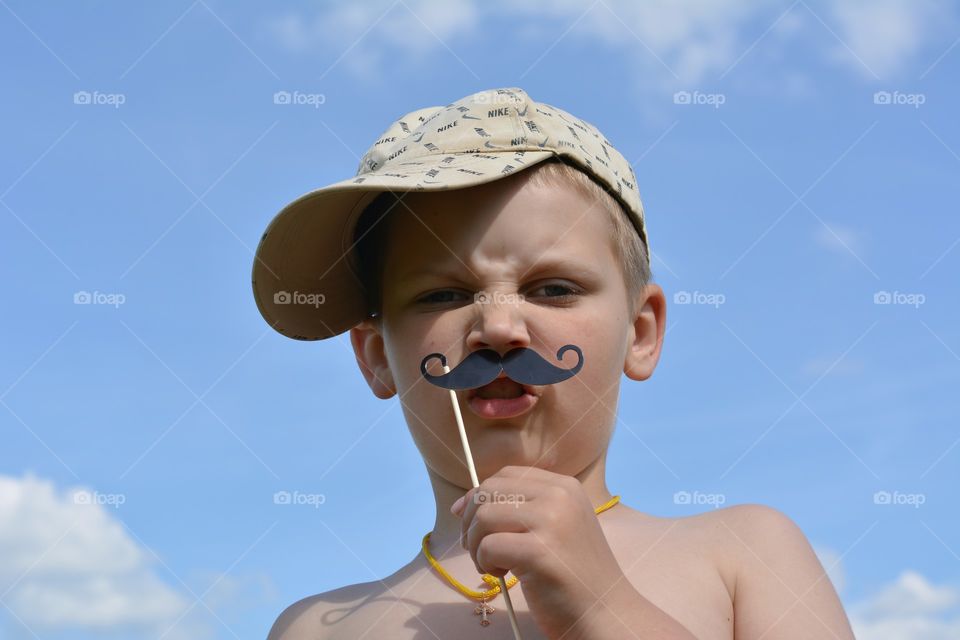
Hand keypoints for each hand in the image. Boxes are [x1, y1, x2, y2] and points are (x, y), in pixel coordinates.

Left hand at [450, 465, 630, 638]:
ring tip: (493, 565)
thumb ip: (520, 508)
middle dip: (471, 521)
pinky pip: (488, 547)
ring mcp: (551, 521)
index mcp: (564, 486)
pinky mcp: (539, 551)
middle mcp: (559, 496)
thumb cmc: (573, 574)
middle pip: (489, 491)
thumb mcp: (556, 525)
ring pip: (483, 517)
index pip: (506, 475)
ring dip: (476, 545)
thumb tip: (461, 504)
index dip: (478, 495)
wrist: (606, 612)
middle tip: (478, 549)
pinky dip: (484, 563)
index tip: (467, 520)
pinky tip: (503, 575)